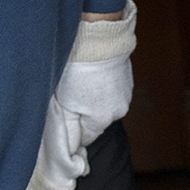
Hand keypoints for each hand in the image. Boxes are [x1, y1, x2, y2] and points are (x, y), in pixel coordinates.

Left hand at [27, 4, 136, 189]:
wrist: (96, 33)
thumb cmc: (75, 69)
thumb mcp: (63, 104)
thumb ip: (67, 132)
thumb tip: (71, 156)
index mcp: (102, 120)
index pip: (86, 138)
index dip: (72, 129)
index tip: (62, 115)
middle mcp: (118, 110)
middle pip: (95, 121)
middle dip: (81, 112)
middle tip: (67, 94)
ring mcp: (126, 92)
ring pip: (103, 104)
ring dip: (91, 97)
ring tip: (79, 80)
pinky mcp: (127, 76)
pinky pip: (110, 88)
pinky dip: (100, 84)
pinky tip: (90, 71)